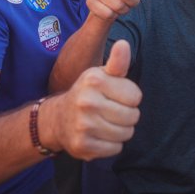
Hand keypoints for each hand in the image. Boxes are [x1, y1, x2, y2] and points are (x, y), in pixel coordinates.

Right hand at [47, 40, 141, 160]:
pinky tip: (100, 135)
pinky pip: (115, 149)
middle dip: (127, 115)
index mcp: (94, 80)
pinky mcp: (82, 145)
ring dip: (121, 131)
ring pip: (126, 134)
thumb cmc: (88, 93)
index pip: (136, 96)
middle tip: (112, 111)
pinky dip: (112, 145)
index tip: (116, 96)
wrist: (58, 118)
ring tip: (106, 123)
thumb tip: (124, 44)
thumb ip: (117, 61)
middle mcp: (86, 101)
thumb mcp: (102, 74)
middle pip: (133, 116)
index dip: (130, 97)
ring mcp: (83, 125)